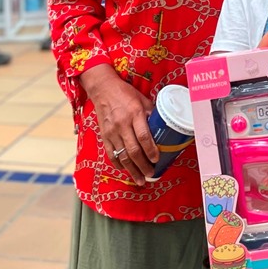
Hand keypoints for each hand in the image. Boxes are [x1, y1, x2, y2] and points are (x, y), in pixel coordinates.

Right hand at [80, 66, 157, 185]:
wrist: (103, 89)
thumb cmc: (125, 93)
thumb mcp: (142, 100)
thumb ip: (152, 114)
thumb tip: (164, 127)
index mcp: (135, 113)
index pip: (144, 136)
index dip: (151, 150)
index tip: (156, 159)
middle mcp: (122, 124)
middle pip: (133, 150)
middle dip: (143, 165)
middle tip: (151, 174)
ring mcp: (112, 131)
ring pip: (122, 156)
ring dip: (132, 170)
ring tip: (140, 180)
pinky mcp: (104, 135)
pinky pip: (111, 154)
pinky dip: (118, 164)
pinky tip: (125, 170)